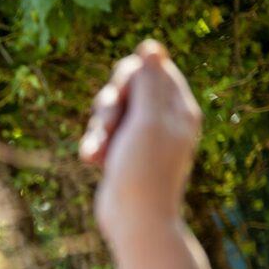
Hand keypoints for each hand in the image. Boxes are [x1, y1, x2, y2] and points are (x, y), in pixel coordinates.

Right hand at [80, 41, 201, 239]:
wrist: (134, 221)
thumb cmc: (144, 172)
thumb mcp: (148, 121)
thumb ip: (148, 82)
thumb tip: (150, 47)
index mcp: (178, 107)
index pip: (151, 68)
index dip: (129, 76)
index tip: (123, 94)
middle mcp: (162, 119)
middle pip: (126, 87)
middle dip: (109, 105)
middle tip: (108, 125)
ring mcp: (140, 137)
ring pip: (109, 111)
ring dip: (97, 129)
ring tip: (94, 152)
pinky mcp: (121, 153)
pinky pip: (101, 134)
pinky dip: (93, 144)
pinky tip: (90, 161)